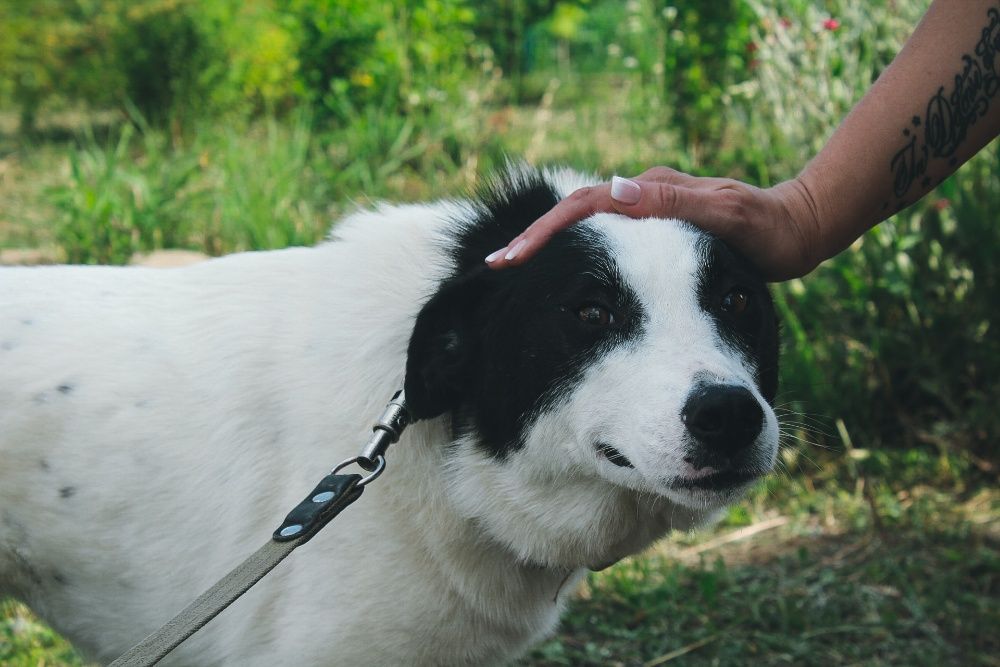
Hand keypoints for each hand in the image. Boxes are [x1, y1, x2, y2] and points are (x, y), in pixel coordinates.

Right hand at [484, 167, 823, 281]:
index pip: (586, 206)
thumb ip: (675, 204)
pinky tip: (563, 279)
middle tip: (496, 265)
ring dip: (549, 245)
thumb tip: (615, 190)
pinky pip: (607, 243)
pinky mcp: (655, 234)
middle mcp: (645, 196)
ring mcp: (649, 214)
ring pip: (587, 227)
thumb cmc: (769, 230)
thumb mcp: (728, 217)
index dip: (546, 231)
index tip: (513, 257)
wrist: (799, 231)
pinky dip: (578, 256)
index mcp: (654, 189)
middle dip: (534, 237)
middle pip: (576, 214)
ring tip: (513, 269)